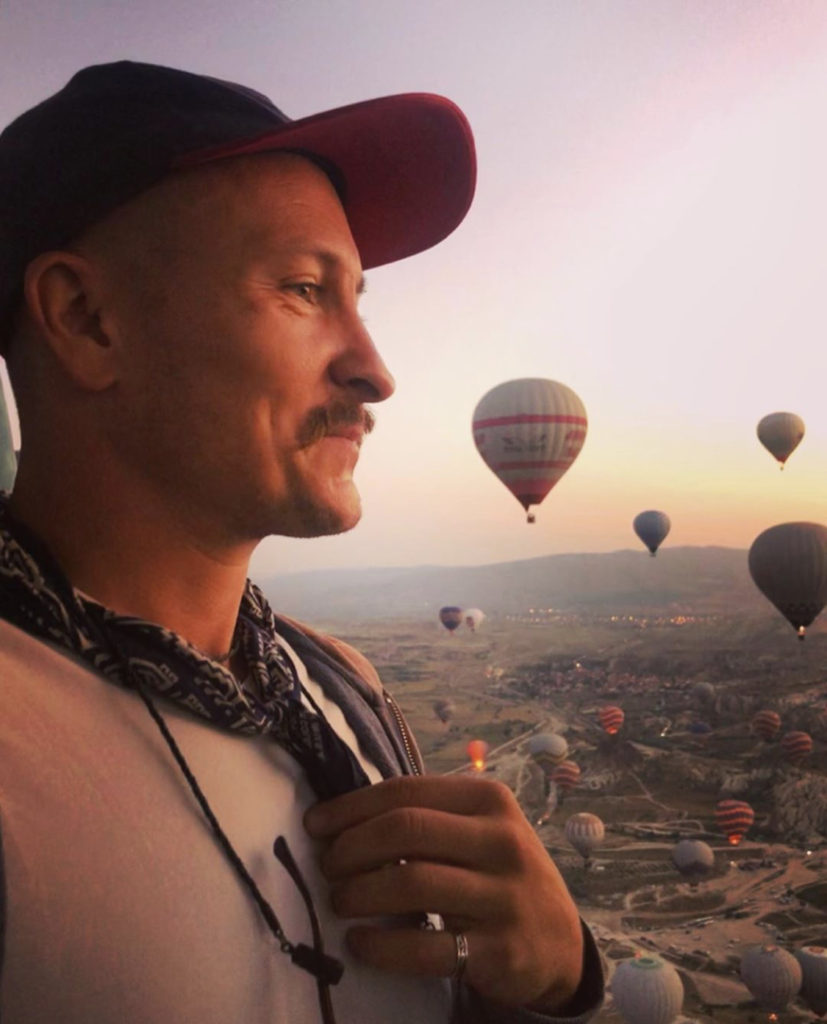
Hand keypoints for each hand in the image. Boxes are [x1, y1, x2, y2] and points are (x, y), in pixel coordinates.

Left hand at [304, 775, 582, 1009]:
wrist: (559, 942)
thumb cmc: (498, 872)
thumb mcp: (478, 830)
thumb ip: (427, 817)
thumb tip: (340, 820)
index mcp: (489, 800)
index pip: (406, 791)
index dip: (352, 807)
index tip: (315, 825)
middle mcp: (501, 840)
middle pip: (405, 829)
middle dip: (352, 847)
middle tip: (327, 867)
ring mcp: (504, 895)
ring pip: (411, 882)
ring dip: (359, 892)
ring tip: (338, 902)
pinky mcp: (500, 950)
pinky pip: (426, 947)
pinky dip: (381, 946)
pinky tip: (359, 943)